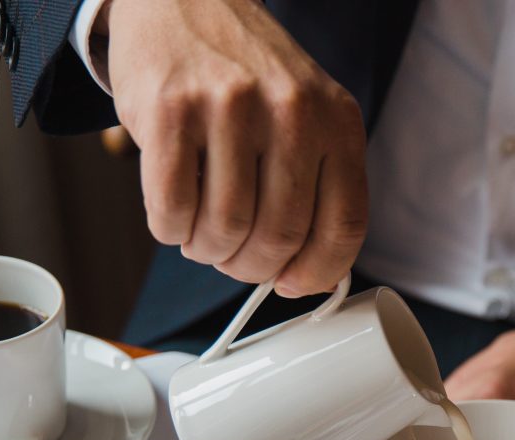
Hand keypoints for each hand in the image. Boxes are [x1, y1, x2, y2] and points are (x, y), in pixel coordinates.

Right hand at [103, 0, 367, 295]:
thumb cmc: (248, 78)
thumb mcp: (308, 119)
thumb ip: (317, 190)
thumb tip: (307, 279)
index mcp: (337, 122)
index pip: (343, 227)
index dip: (317, 273)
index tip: (292, 285)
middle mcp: (291, 110)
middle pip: (280, 238)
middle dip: (251, 268)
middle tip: (233, 260)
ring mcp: (230, 107)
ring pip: (225, 230)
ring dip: (208, 251)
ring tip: (203, 237)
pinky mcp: (170, 108)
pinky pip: (172, 208)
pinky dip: (170, 230)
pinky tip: (175, 216)